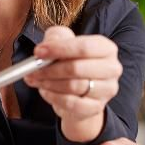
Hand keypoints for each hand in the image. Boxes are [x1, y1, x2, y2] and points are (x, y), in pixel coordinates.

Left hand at [25, 26, 122, 141]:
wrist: (79, 92)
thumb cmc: (72, 62)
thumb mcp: (63, 42)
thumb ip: (55, 37)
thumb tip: (44, 49)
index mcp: (106, 48)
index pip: (84, 47)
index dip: (59, 49)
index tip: (38, 52)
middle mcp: (112, 68)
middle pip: (77, 68)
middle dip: (49, 69)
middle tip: (32, 70)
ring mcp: (106, 90)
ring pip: (73, 87)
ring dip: (49, 83)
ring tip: (37, 80)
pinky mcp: (97, 107)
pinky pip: (71, 103)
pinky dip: (54, 97)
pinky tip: (45, 91)